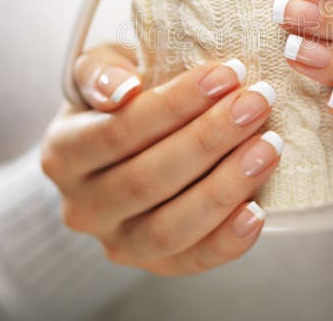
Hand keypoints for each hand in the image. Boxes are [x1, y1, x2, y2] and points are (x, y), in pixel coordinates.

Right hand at [41, 45, 282, 274]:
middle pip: (147, 179)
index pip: (118, 131)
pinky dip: (227, 240)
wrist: (129, 139)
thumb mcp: (103, 67)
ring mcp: (117, 242)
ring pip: (169, 228)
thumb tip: (123, 90)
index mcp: (63, 153)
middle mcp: (82, 206)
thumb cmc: (124, 93)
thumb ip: (102, 71)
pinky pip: (192, 261)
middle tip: (257, 103)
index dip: (176, 104)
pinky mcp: (154, 265)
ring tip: (269, 145)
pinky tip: (258, 208)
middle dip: (210, 138)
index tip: (227, 74)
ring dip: (226, 186)